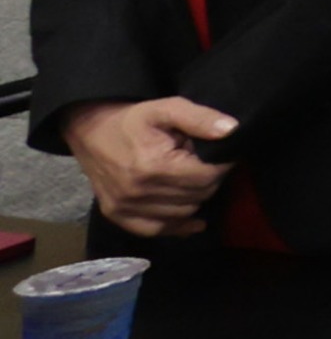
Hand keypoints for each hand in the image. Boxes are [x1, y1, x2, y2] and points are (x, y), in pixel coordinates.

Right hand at [64, 95, 233, 238]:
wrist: (90, 131)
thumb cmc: (133, 119)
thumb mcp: (167, 108)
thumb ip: (200, 118)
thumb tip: (232, 130)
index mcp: (153, 166)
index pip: (206, 178)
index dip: (222, 166)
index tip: (223, 155)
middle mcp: (138, 192)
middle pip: (196, 197)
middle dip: (209, 181)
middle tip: (204, 165)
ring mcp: (125, 207)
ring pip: (182, 214)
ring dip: (194, 199)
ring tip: (189, 179)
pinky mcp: (116, 215)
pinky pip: (155, 230)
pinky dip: (176, 225)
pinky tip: (192, 220)